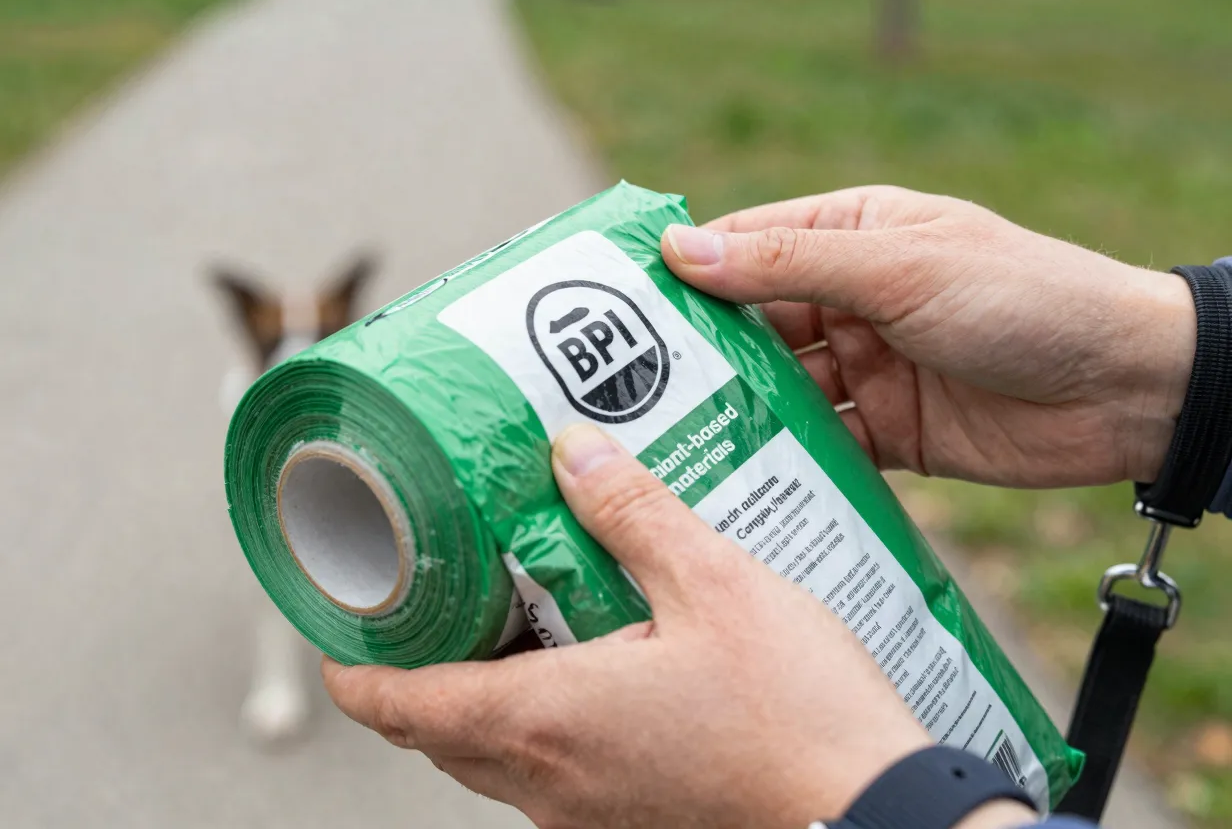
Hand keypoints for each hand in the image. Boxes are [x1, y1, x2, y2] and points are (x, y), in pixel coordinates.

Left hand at [324, 423, 940, 828]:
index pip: (398, 705)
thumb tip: (571, 453)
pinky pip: (558, 777)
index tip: (341, 629)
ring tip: (526, 617)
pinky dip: (550, 724)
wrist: (880, 818)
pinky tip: (605, 668)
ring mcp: (590, 819)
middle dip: (423, 669)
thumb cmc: (801, 717)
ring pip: (499, 757)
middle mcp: (551, 785)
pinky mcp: (634, 828)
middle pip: (440, 731)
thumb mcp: (716, 584)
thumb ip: (633, 512)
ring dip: (490, 694)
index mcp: (545, 722)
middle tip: (441, 597)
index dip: (355, 669)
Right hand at [663, 186, 1195, 488]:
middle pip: (752, 326)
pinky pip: (818, 445)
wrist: (1127, 388)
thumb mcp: (899, 267)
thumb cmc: (1021, 296)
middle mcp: (851, 300)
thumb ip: (789, 264)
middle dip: (696, 354)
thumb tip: (682, 250)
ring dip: (730, 412)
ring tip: (658, 441)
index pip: (748, 247)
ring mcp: (867, 368)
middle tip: (618, 389)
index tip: (611, 306)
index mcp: (853, 236)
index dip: (684, 272)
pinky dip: (779, 460)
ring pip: (777, 390)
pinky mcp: (886, 433)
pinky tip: (728, 480)